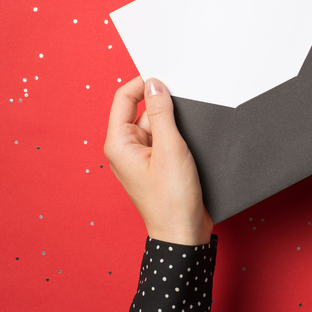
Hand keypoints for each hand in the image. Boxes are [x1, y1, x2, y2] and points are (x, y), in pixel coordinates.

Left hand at [104, 76, 212, 245]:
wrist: (184, 234)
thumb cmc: (172, 200)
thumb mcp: (170, 149)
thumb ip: (162, 113)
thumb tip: (155, 84)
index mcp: (119, 143)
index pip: (124, 98)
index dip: (144, 84)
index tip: (166, 77)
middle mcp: (127, 148)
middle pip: (145, 111)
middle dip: (166, 108)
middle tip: (186, 111)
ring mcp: (143, 157)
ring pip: (160, 126)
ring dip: (176, 126)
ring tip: (188, 140)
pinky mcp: (158, 165)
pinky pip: (167, 140)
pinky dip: (180, 138)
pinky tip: (192, 146)